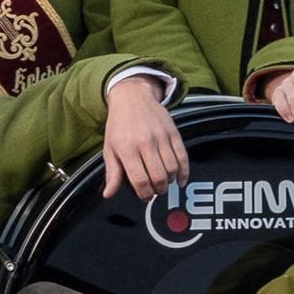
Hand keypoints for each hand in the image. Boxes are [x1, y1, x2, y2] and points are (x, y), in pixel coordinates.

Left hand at [100, 72, 187, 196]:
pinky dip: (184, 172)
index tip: (144, 197)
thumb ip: (112, 173)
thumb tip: (109, 194)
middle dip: (158, 190)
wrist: (132, 97)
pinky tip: (179, 179)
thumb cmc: (119, 125)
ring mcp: (161, 137)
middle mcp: (145, 143)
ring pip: (172, 169)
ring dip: (169, 181)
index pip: (140, 180)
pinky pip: (183, 157)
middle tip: (154, 191)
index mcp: (127, 148)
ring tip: (163, 182)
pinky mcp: (173, 133)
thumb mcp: (109, 149)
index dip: (144, 194)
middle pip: (158, 177)